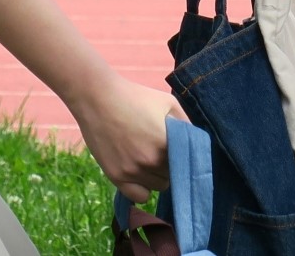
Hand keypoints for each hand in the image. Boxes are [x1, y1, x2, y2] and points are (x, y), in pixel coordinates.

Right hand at [69, 76, 185, 202]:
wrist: (97, 98)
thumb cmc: (135, 97)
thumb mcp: (168, 103)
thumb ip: (186, 125)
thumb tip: (196, 142)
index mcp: (166, 144)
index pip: (186, 165)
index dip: (183, 158)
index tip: (178, 152)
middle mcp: (150, 161)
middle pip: (173, 177)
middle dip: (170, 166)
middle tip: (160, 151)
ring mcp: (132, 171)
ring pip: (158, 187)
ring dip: (157, 176)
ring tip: (148, 158)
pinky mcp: (116, 176)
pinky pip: (139, 196)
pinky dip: (142, 188)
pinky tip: (139, 173)